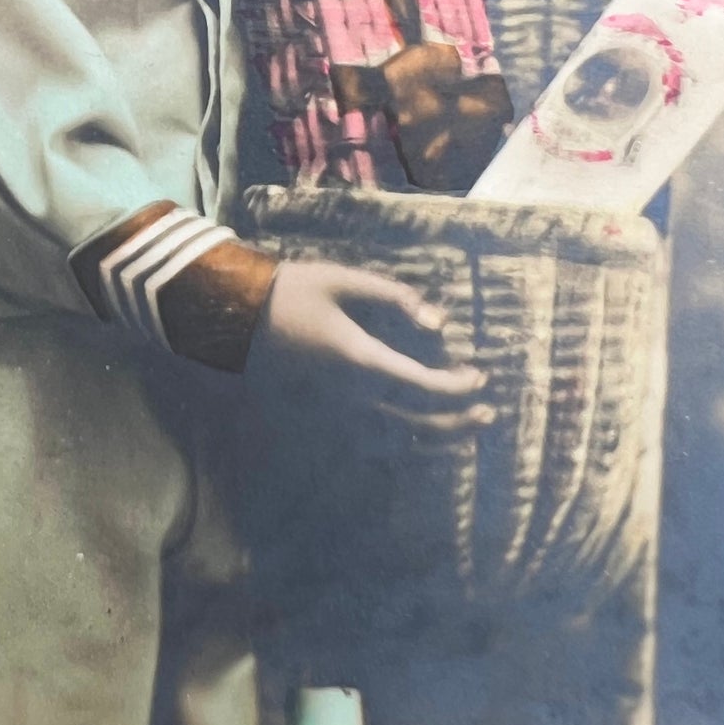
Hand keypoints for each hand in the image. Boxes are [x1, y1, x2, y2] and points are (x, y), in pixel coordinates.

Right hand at [244, 260, 493, 435]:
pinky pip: (369, 440)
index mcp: (360, 360)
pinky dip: (402, 443)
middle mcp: (351, 395)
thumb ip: (396, 297)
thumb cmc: (293, 293)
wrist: (237, 318)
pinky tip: (419, 438)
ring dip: (435, 439)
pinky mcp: (322, 415)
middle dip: (457, 420)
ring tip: (464, 432)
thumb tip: (439, 322)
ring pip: (395, 440)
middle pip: (417, 422)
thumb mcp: (346, 280)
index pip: (423, 385)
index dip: (457, 386)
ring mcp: (335, 411)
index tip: (480, 377)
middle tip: (486, 412)